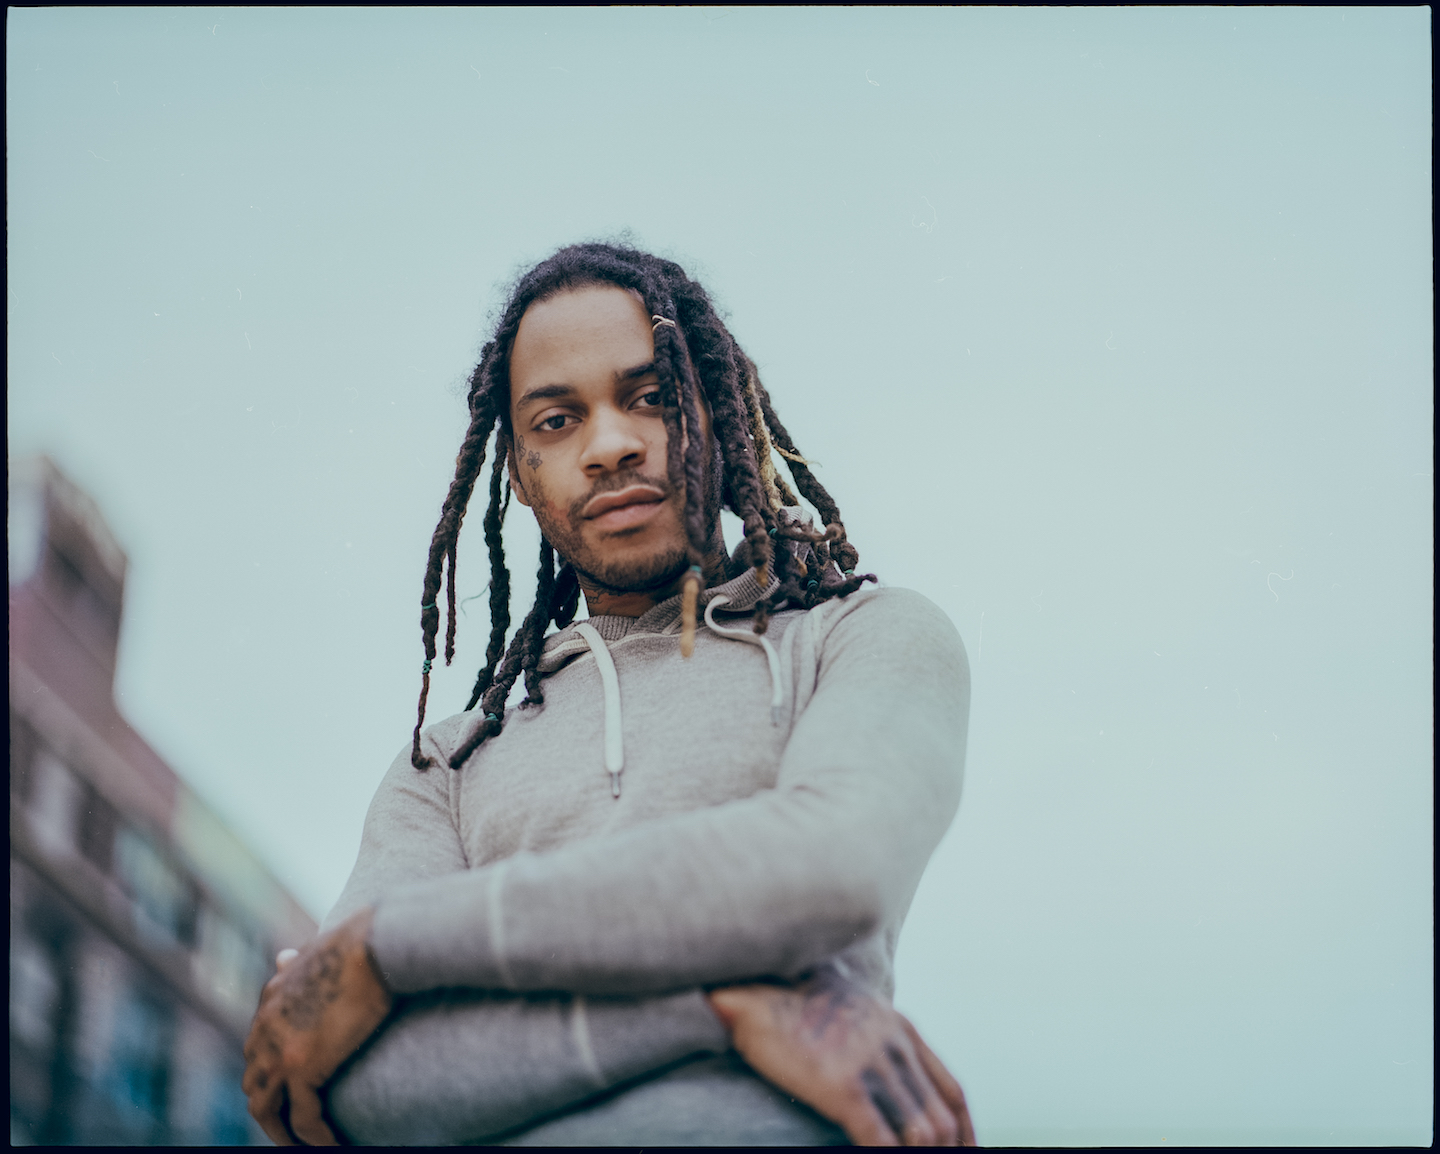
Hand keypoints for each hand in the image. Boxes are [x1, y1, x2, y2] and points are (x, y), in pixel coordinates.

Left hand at [242, 908, 394, 1144]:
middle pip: (255, 1085)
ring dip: (284, 1134)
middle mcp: (265, 1029)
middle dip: (271, 1110)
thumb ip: (296, 963)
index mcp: (269, 1001)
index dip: (270, 1077)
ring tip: (306, 1146)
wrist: (374, 944)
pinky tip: (333, 1144)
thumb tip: (282, 957)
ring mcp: (280, 1051)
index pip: (257, 1052)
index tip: (291, 1093)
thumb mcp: (314, 949)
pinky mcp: (303, 1067)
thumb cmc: (359, 941)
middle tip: (293, 1129)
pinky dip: (315, 1137)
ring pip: (267, 1110)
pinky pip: (303, 1118)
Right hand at [708, 968, 974, 1146]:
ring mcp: (871, 1065)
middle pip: (941, 1118)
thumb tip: (896, 1077)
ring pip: (921, 1132)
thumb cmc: (798, 1006)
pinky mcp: (842, 1085)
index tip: (965, 1151)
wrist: (759, 988)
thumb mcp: (857, 1014)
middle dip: (944, 1149)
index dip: (965, 1132)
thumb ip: (883, 1040)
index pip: (952, 1091)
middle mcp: (895, 1046)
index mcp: (902, 1030)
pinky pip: (880, 1139)